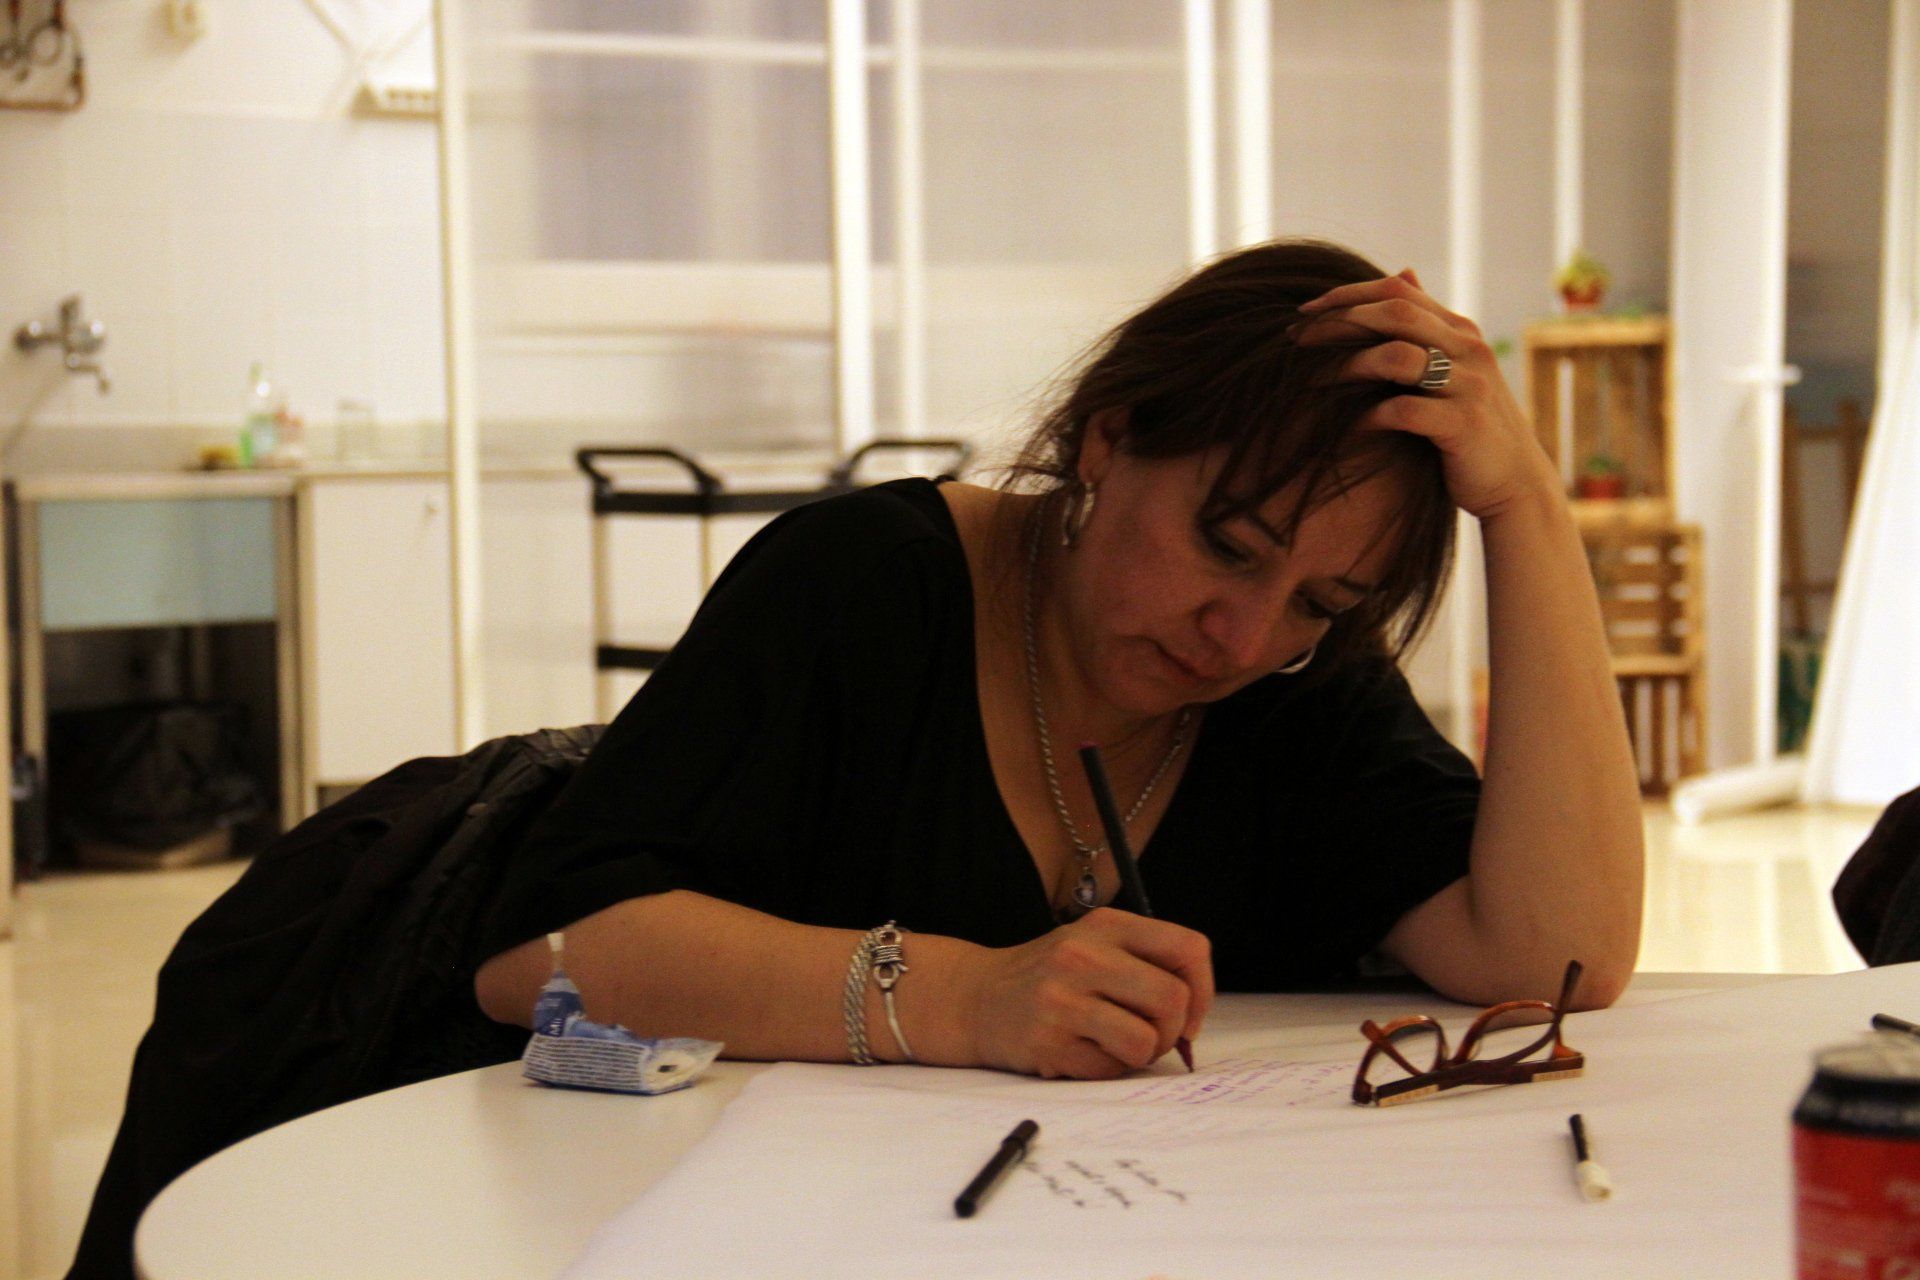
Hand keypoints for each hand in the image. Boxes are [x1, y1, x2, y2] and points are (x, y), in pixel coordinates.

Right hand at [962, 908, 1213, 1079]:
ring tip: (1116, 1045)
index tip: (1188, 1011)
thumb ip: (1144, 962)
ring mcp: (1063, 1000)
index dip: (1203, 988)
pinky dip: (1107, 1069)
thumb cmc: (1049, 976)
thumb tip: (1194, 1015)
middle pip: (1173, 999)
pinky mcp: (1049, 1043)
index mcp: (1105, 925)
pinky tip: (1082, 1051)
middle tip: (1152, 1035)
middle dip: (1173, 1029)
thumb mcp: (1094, 944)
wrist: (975, 998)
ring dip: (1141, 1054)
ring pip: (1146, 1041)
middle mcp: (1083, 956)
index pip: (1188, 949)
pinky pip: (1110, 1069)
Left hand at [1296, 267, 1559, 522]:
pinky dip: (1367, 417)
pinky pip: (1403, 411)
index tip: (1303, 313)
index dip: (1347, 295)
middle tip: (1295, 341)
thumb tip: (1401, 273)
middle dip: (1338, 323)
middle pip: (1394, 313)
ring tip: (1309, 383)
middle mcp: (1468, 349)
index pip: (1398, 291)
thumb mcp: (1454, 367)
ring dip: (1345, 366)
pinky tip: (1346, 429)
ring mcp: (1469, 386)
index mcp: (1460, 331)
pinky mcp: (1463, 425)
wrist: (1517, 483)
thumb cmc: (1470, 426)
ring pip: (1395, 357)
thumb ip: (1428, 325)